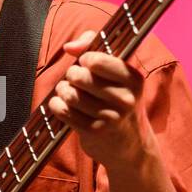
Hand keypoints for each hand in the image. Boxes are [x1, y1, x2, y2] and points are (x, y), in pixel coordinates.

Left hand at [47, 30, 151, 169]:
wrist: (131, 145)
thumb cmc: (117, 100)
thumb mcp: (117, 73)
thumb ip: (93, 47)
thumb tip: (69, 46)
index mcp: (133, 79)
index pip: (97, 60)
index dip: (85, 59)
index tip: (87, 64)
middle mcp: (125, 99)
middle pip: (79, 77)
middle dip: (71, 75)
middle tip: (75, 80)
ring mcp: (110, 118)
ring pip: (70, 94)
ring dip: (63, 91)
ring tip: (68, 92)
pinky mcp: (94, 132)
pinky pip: (63, 111)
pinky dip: (57, 106)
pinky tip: (63, 105)